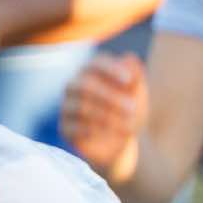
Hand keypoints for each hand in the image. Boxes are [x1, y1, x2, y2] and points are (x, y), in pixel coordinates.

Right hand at [60, 53, 148, 182]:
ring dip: (109, 117)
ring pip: (81, 108)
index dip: (111, 69)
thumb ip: (135, 77)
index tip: (128, 80)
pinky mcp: (65, 128)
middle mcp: (74, 86)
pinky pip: (75, 128)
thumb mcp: (137, 96)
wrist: (122, 144)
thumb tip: (130, 58)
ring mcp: (67, 107)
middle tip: (132, 109)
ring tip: (129, 126)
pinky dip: (96, 131)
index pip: (95, 64)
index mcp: (91, 72)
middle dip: (111, 98)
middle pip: (86, 86)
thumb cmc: (129, 113)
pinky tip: (111, 134)